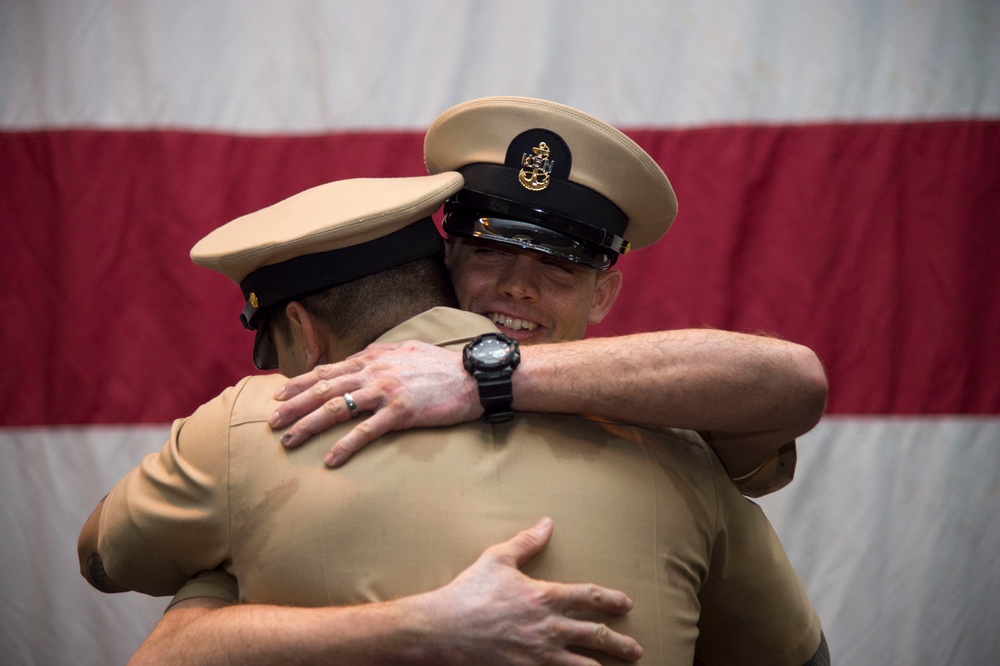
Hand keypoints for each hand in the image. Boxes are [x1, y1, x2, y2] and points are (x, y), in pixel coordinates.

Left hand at [269, 341, 482, 465]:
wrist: (472, 376)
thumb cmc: (441, 366)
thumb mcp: (406, 350)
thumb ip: (380, 354)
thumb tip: (361, 358)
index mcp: (374, 358)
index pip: (328, 370)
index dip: (301, 383)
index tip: (279, 395)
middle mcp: (374, 372)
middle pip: (324, 388)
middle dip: (293, 405)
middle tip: (271, 421)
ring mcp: (386, 391)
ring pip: (337, 407)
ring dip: (309, 425)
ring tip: (289, 440)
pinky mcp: (401, 412)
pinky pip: (366, 431)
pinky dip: (346, 445)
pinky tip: (331, 459)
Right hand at [417, 517, 641, 664]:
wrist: (443, 629)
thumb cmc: (469, 592)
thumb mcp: (497, 558)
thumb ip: (526, 542)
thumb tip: (547, 523)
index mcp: (545, 596)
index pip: (590, 597)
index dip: (612, 600)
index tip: (626, 604)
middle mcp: (549, 627)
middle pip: (595, 635)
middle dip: (619, 643)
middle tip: (634, 649)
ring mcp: (540, 654)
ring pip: (584, 665)